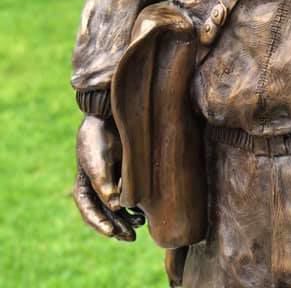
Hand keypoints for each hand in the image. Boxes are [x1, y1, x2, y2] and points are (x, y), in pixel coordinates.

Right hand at [73, 114, 144, 241]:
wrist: (109, 116)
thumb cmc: (98, 138)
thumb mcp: (98, 160)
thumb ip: (104, 183)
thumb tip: (115, 205)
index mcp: (84, 187)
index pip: (89, 212)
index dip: (99, 225)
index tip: (112, 233)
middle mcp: (97, 189)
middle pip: (104, 215)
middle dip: (116, 228)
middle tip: (130, 237)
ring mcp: (111, 183)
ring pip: (117, 210)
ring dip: (126, 221)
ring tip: (139, 226)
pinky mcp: (124, 177)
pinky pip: (128, 197)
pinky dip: (134, 208)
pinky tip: (144, 214)